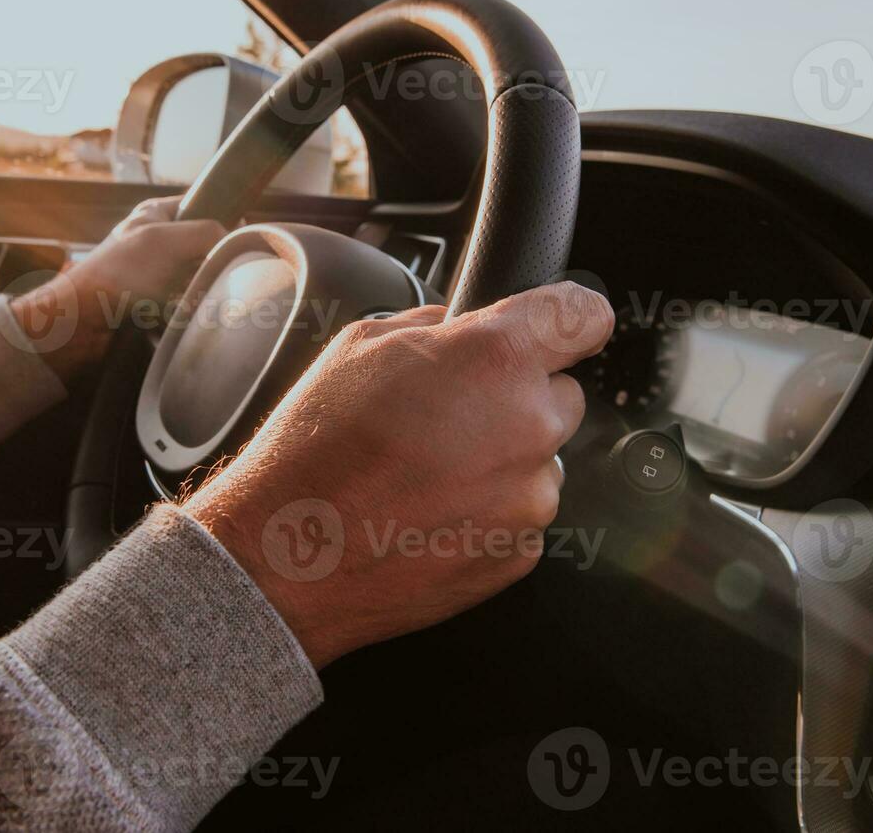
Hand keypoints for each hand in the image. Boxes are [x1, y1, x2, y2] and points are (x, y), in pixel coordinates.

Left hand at [10, 196, 223, 379]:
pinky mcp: (157, 302)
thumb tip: (231, 242)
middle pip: (205, 245)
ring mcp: (157, 272)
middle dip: (212, 260)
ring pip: (199, 276)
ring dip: (201, 288)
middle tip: (214, 271)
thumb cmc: (115, 274)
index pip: (203, 205)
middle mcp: (157, 240)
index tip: (237, 236)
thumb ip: (204, 232)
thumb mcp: (163, 240)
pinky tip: (184, 313)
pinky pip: (188, 303)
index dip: (223, 218)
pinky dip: (190, 309)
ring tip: (195, 297)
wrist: (82, 322)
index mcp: (155, 214)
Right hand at [186, 282, 614, 668]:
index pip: (582, 315)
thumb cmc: (317, 450)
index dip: (567, 318)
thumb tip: (462, 328)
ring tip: (426, 472)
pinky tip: (429, 511)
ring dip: (500, 459)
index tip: (556, 328)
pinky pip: (520, 514)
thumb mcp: (361, 345)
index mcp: (497, 359)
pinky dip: (487, 511)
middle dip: (517, 397)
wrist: (290, 557)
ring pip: (539, 459)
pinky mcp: (520, 552)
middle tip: (448, 414)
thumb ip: (434, 327)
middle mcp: (528, 426)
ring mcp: (529, 496)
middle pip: (561, 395)